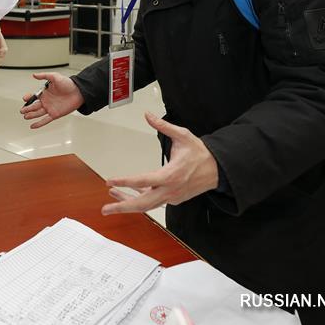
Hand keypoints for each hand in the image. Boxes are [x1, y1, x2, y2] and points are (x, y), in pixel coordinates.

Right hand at [19, 72, 83, 128]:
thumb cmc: (68, 84)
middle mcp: (47, 101)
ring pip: (38, 113)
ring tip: (25, 117)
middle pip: (34, 106)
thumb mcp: (55, 77)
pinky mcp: (55, 114)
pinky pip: (45, 120)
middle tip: (22, 111)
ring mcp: (50, 108)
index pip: (34, 96)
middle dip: (27, 108)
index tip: (24, 98)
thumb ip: (44, 75)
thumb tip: (34, 75)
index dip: (29, 97)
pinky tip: (33, 125)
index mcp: (45, 93)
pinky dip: (39, 123)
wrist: (79, 92)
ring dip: (31, 115)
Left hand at [102, 113, 218, 214]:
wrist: (218, 169)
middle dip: (122, 207)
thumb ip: (163, 126)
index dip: (124, 181)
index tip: (110, 181)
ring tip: (112, 199)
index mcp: (171, 175)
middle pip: (142, 204)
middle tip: (105, 209)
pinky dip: (139, 199)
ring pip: (147, 205)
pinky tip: (128, 193)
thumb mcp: (183, 135)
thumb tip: (148, 115)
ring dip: (128, 203)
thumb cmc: (201, 154)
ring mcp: (172, 197)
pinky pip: (153, 202)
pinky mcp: (173, 199)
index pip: (142, 181)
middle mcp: (170, 190)